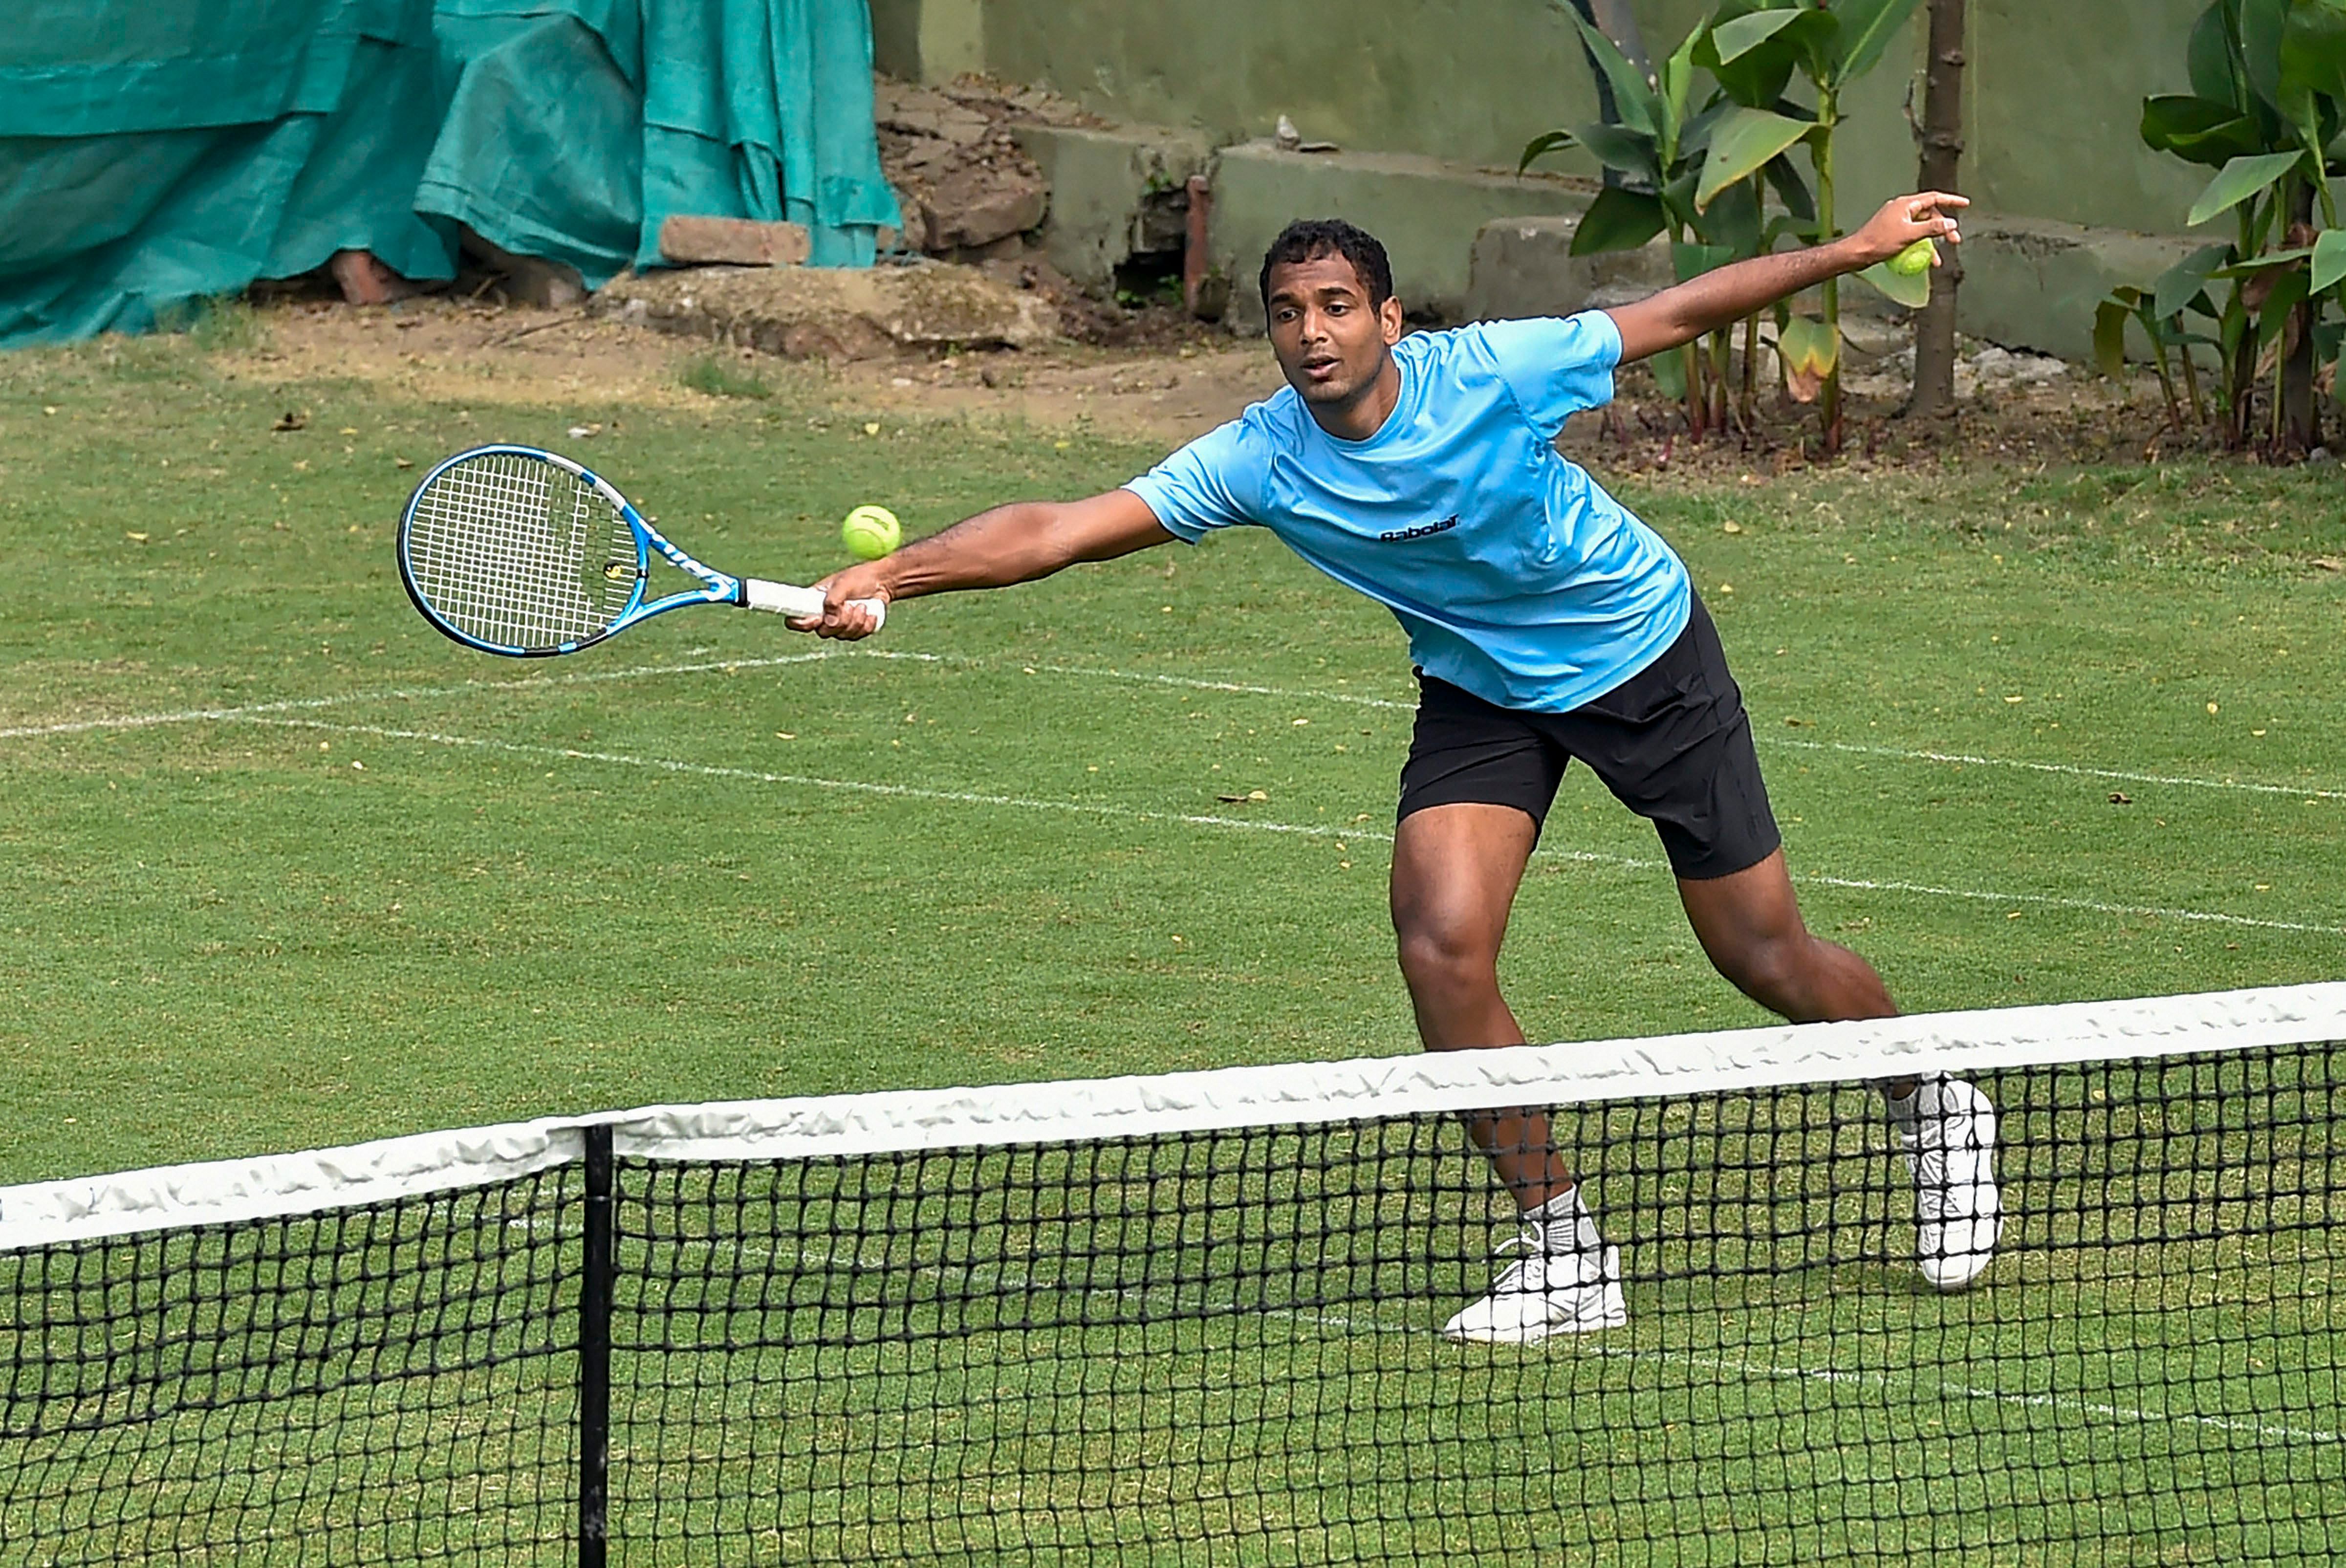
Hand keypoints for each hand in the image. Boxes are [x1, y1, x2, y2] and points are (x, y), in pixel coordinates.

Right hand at [789, 562, 891, 639]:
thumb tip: (829, 622)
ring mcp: (839, 626)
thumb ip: (833, 601)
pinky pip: (857, 636)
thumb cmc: (858, 578)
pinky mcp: (854, 631)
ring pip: (842, 635)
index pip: (797, 620)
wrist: (880, 582)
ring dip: (855, 620)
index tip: (818, 618)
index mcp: (813, 603)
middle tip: (850, 606)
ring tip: (862, 605)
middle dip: (840, 621)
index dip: (801, 624)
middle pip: (823, 633)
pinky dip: (866, 625)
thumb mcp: (843, 584)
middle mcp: (824, 617)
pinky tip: (870, 613)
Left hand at [1846, 192, 1966, 269]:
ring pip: (1921, 228)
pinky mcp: (1892, 232)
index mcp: (1905, 204)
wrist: (1856, 253)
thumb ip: (1932, 228)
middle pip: (1929, 214)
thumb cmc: (1879, 242)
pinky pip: (1911, 236)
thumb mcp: (1910, 234)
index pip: (1934, 198)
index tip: (1965, 204)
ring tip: (1938, 259)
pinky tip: (1924, 260)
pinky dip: (1919, 246)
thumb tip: (1951, 223)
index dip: (1951, 201)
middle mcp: (1901, 209)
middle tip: (1954, 241)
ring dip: (1932, 242)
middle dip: (1943, 228)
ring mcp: (1896, 221)